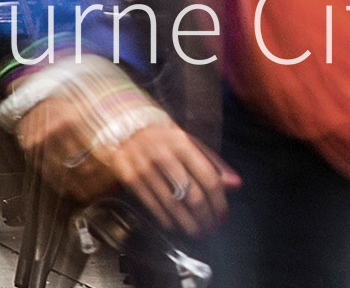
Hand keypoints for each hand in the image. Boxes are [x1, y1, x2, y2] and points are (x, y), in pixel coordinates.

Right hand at [15, 78, 232, 233]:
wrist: (112, 117)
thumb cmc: (154, 130)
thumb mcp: (184, 138)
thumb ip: (211, 161)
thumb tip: (236, 184)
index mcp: (180, 140)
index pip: (208, 177)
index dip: (219, 201)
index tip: (222, 214)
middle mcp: (162, 151)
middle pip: (192, 194)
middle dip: (205, 216)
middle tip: (210, 228)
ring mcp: (142, 162)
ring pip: (172, 202)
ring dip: (187, 222)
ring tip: (195, 231)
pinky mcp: (126, 172)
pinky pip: (150, 202)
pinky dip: (164, 218)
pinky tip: (172, 225)